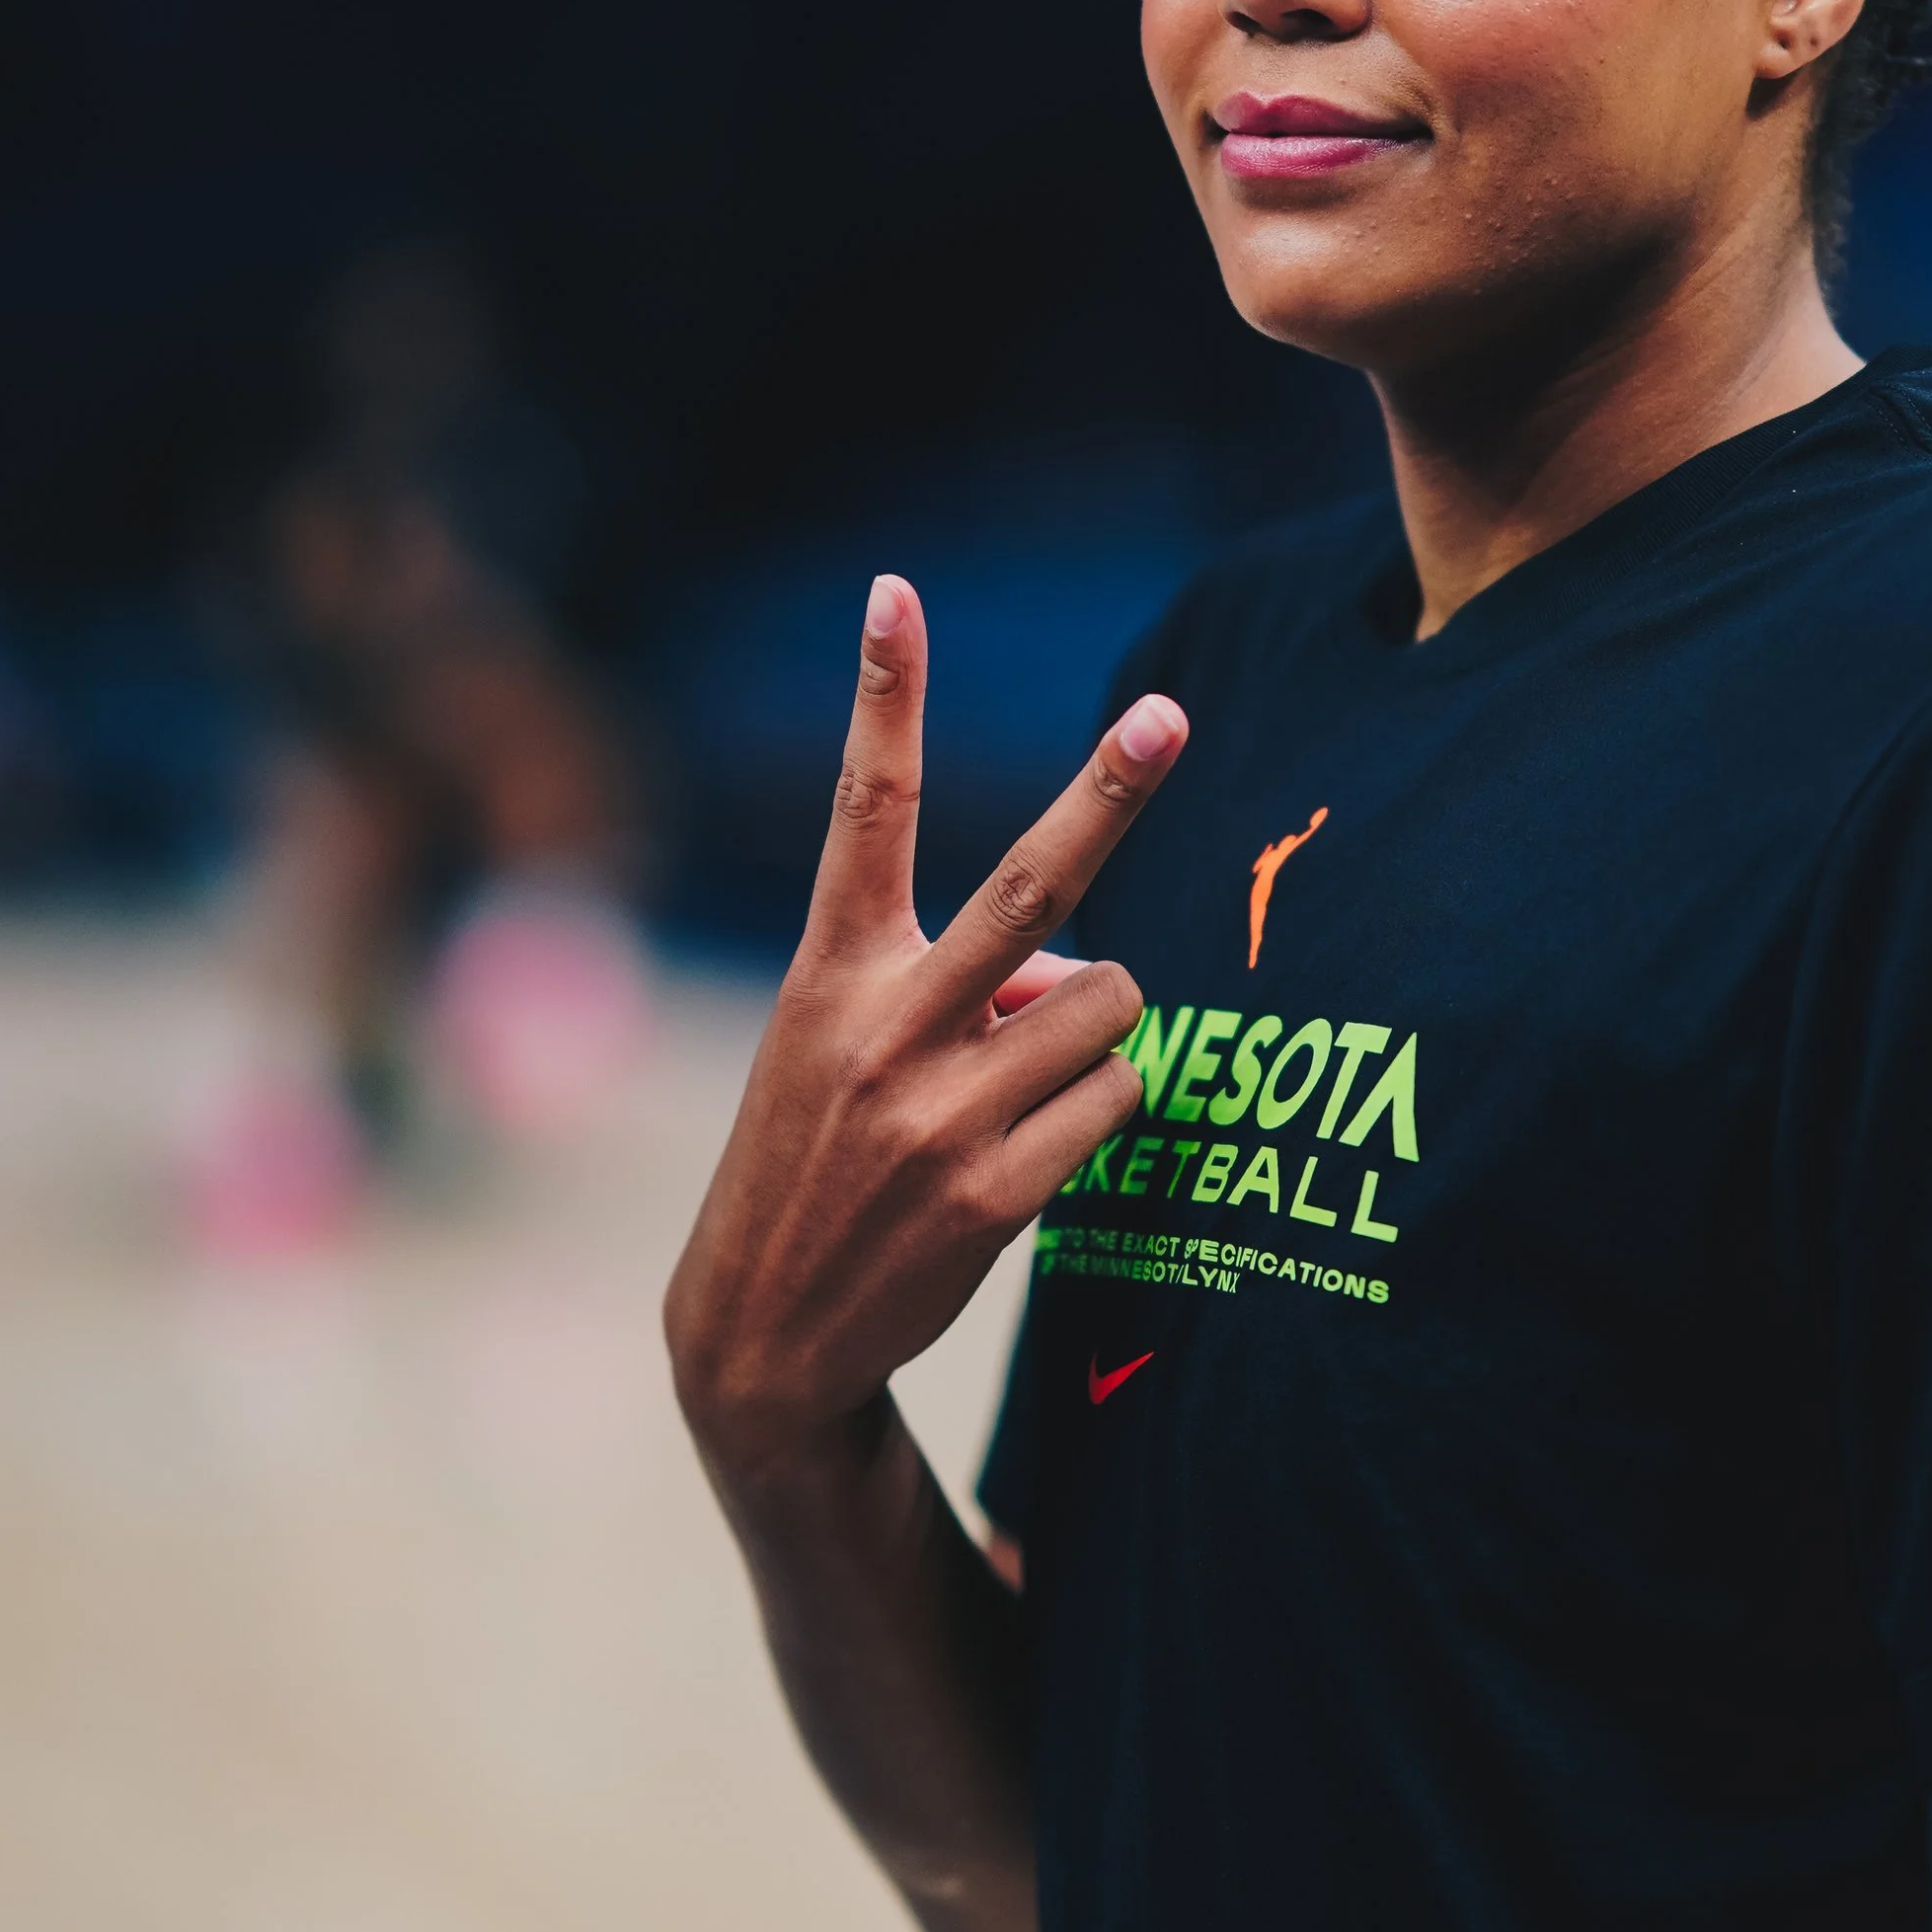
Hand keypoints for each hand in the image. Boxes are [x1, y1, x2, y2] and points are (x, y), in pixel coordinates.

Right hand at [666, 571, 1186, 1515]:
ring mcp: (942, 1114)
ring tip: (1029, 1080)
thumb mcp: (842, 1050)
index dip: (885, 694)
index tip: (894, 592)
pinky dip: (1103, 1109)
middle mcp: (884, 1026)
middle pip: (1029, 887)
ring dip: (1099, 1030)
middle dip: (1110, 790)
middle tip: (1170, 714)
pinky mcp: (997, 1195)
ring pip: (1110, 1006)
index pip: (866, 808)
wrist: (761, 1338)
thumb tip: (1077, 975)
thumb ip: (956, 985)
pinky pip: (1117, 1101)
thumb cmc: (820, 1161)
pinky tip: (1037, 1151)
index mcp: (830, 971)